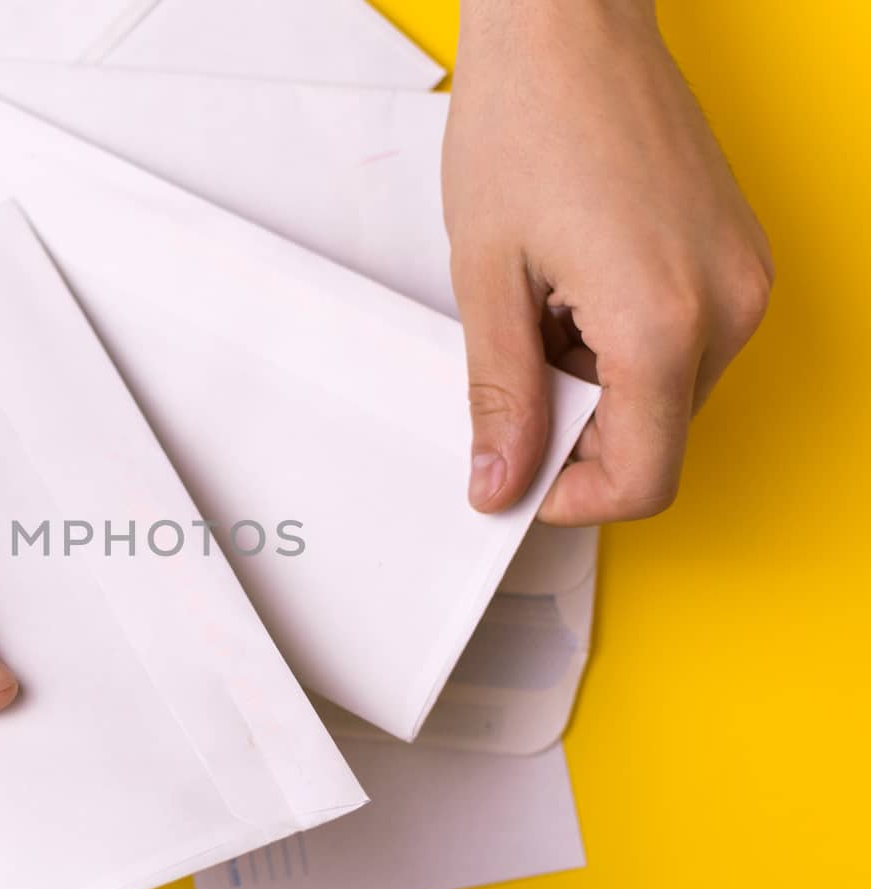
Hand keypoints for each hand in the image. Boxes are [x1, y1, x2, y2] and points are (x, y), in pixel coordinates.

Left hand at [444, 0, 772, 524]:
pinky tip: (574, 287)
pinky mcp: (738, 257)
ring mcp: (743, 278)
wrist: (570, 25)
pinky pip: (682, 342)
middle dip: (577, 431)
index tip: (518, 478)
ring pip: (666, 393)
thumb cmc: (526, 122)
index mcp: (663, 321)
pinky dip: (621, 344)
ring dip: (596, 384)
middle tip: (511, 370)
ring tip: (540, 307)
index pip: (643, 478)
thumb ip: (499, 394)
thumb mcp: (486, 279)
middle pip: (655, 438)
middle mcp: (727, 306)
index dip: (571, 498)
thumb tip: (499, 479)